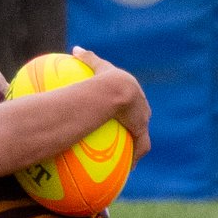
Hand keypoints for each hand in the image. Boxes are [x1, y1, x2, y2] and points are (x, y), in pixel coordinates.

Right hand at [72, 45, 151, 159]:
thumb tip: (75, 49)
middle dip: (135, 124)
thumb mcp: (93, 65)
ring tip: (130, 157)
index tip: (124, 112)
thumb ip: (86, 58)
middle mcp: (141, 106)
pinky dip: (134, 157)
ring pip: (141, 135)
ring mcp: (142, 120)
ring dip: (136, 145)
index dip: (130, 106)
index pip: (133, 100)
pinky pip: (139, 147)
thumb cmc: (101, 77)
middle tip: (127, 132)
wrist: (114, 90)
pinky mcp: (140, 131)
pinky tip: (129, 168)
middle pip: (140, 117)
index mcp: (132, 93)